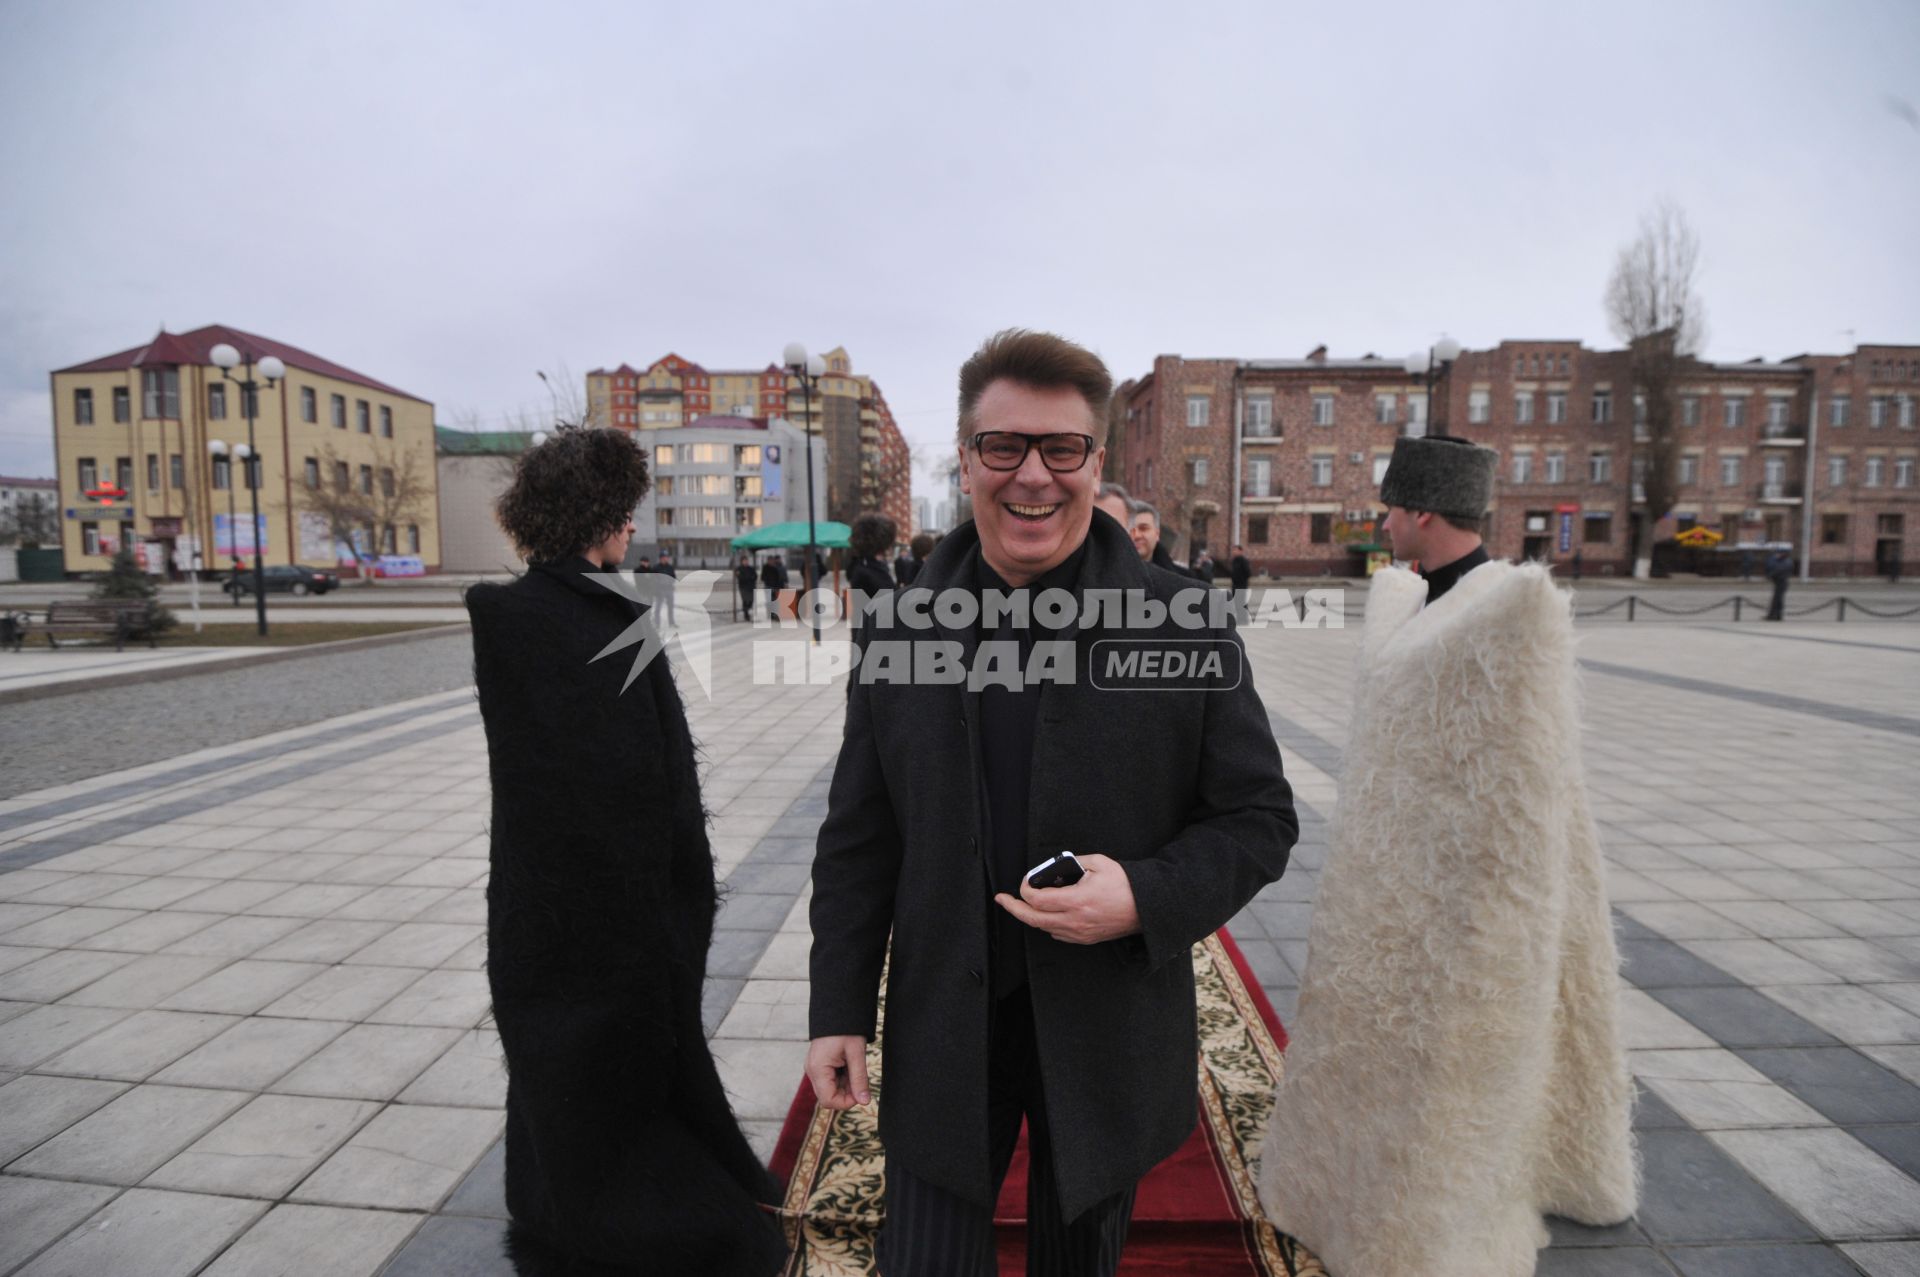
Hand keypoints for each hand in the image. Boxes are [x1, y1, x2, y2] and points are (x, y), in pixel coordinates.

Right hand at [806, 1035, 870, 1109]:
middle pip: (828, 1097)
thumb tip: (865, 1102)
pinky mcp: (818, 1065)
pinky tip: (849, 1065)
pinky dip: (842, 1078)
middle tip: (860, 1078)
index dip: (846, 1102)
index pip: (828, 1100)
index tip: (860, 1092)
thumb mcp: (856, 1054)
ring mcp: (814, 1068)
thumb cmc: (847, 1029)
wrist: (838, 1008)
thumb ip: (859, 1079)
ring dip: (845, 1085)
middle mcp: (812, 1071)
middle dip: (846, 1093)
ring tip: (854, 1067)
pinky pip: (830, 1080)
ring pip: (830, 1089)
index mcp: (818, 1068)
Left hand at [994, 853, 1139, 945]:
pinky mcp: (1085, 939)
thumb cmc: (1125, 885)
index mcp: (1077, 900)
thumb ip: (1073, 862)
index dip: (1025, 889)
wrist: (1146, 907)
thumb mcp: (1099, 863)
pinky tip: (1047, 913)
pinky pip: (1057, 934)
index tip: (1025, 881)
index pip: (1038, 900)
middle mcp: (1075, 920)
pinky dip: (1047, 924)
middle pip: (1033, 919)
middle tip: (1002, 900)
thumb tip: (1054, 867)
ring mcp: (1079, 933)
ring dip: (1031, 916)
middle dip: (1013, 909)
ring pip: (1044, 928)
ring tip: (1023, 904)